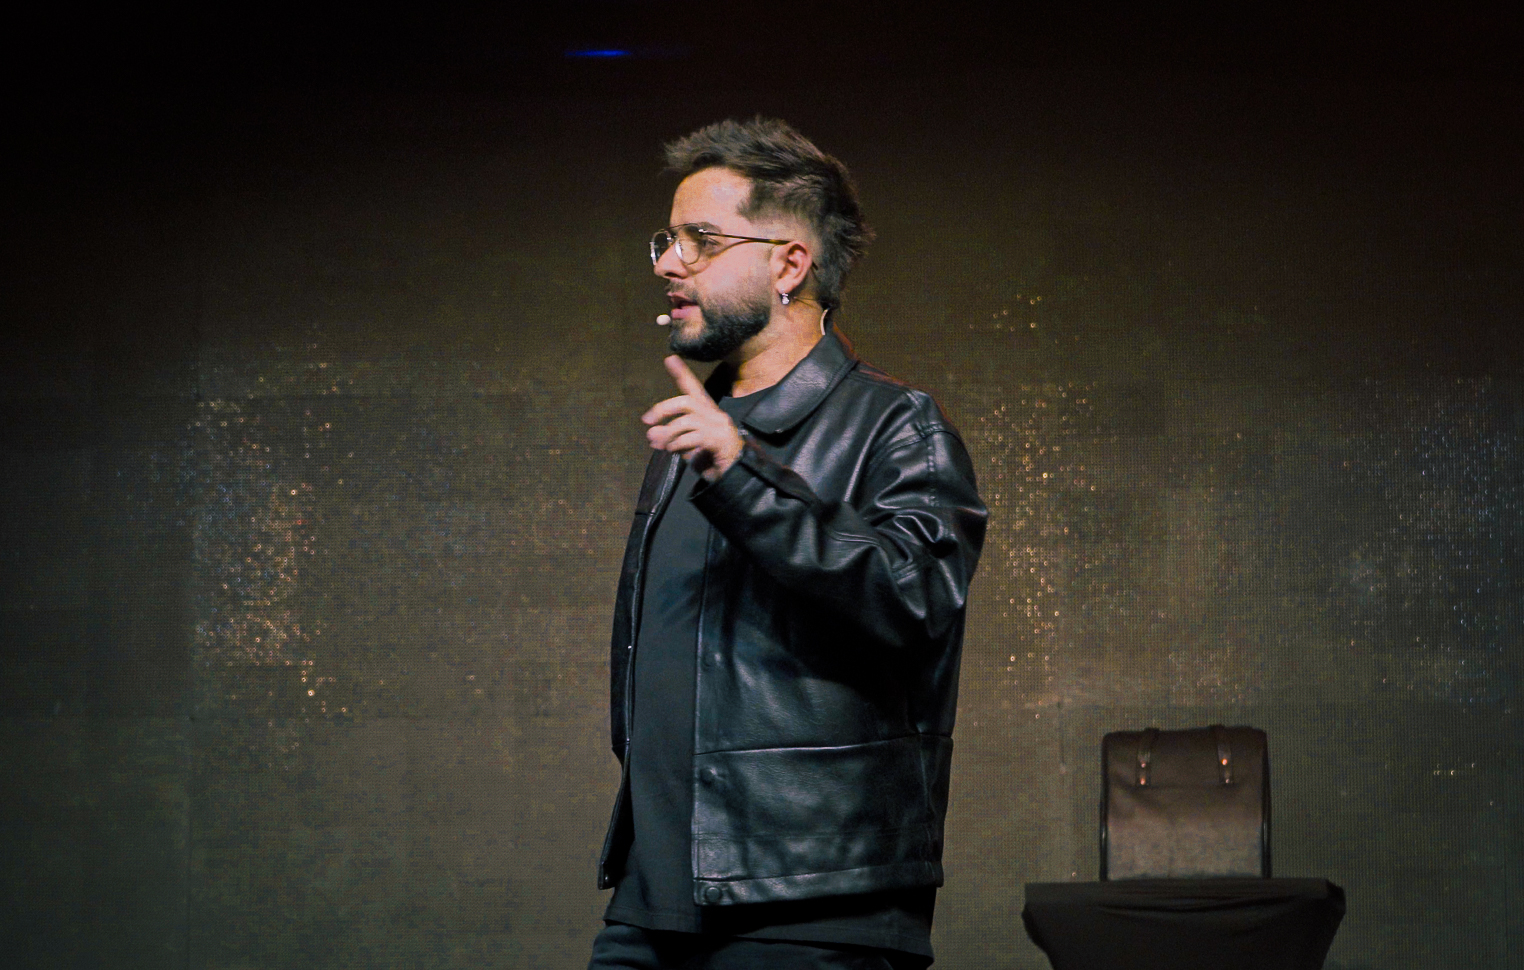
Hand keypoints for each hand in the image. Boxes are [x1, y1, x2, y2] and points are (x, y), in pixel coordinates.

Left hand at [642, 356, 744, 481]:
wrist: (737, 476)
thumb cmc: (712, 460)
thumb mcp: (686, 447)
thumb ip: (670, 438)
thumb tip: (651, 433)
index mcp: (708, 413)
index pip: (694, 389)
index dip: (681, 374)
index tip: (669, 358)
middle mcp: (715, 415)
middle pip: (686, 401)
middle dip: (663, 409)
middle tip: (647, 420)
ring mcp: (719, 427)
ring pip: (686, 421)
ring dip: (668, 434)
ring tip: (662, 446)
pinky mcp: (720, 440)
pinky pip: (692, 438)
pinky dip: (678, 445)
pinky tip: (674, 451)